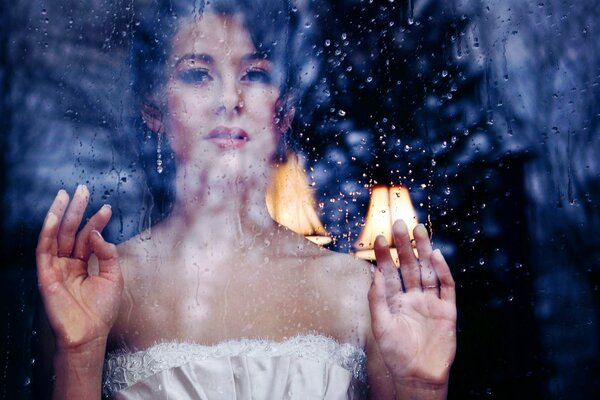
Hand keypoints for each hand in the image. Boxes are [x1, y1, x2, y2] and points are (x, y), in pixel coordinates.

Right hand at [36, 186, 122, 351]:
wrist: (89, 334)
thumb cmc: (102, 311)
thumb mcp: (114, 277)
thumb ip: (108, 254)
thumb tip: (98, 233)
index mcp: (84, 264)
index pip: (89, 237)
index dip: (97, 221)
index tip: (107, 207)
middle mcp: (69, 264)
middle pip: (71, 231)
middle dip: (77, 209)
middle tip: (83, 189)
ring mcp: (56, 268)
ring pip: (56, 236)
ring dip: (60, 214)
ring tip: (66, 195)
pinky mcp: (46, 275)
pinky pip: (45, 249)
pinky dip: (49, 231)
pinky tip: (55, 216)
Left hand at [368, 220, 455, 389]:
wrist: (418, 376)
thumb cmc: (395, 353)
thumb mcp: (380, 325)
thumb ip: (376, 298)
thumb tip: (374, 271)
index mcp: (395, 300)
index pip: (389, 272)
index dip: (385, 255)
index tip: (379, 239)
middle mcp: (413, 297)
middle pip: (409, 266)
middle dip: (404, 245)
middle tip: (399, 224)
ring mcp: (431, 302)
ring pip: (428, 271)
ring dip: (424, 251)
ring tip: (418, 230)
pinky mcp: (447, 310)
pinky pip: (446, 287)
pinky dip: (443, 271)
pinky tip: (436, 256)